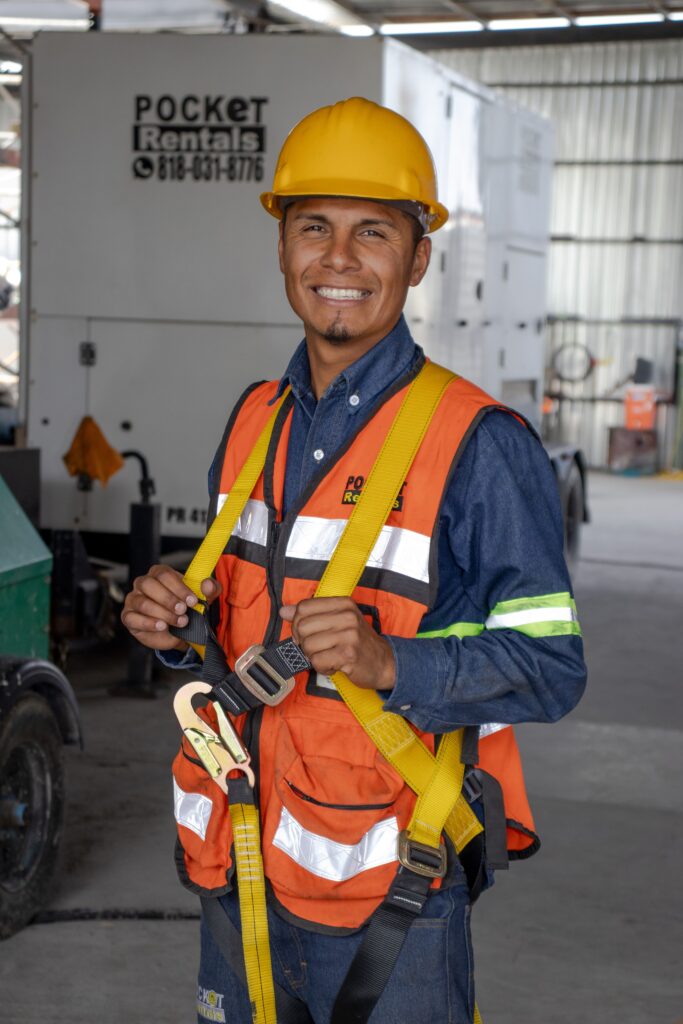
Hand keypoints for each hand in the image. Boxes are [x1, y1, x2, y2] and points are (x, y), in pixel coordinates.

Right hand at [121, 565, 221, 650]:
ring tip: (178, 622)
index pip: (164, 574)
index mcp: (160, 574)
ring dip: (163, 613)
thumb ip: (209, 590)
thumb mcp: (203, 599)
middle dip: (168, 599)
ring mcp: (134, 599)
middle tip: (183, 611)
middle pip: (149, 584)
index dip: (178, 587)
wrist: (180, 632)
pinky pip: (132, 617)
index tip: (191, 600)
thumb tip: (208, 585)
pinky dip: (148, 623)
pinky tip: (162, 626)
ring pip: (142, 602)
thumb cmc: (187, 609)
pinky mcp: (128, 616)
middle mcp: (143, 584)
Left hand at [280, 597, 395, 690]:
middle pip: (302, 626)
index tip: (305, 633)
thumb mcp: (337, 621)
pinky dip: (322, 668)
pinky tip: (334, 665)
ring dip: (314, 657)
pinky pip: (317, 662)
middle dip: (304, 642)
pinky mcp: (348, 654)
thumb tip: (283, 611)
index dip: (297, 623)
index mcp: (343, 603)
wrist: (385, 662)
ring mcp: (349, 635)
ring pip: (308, 646)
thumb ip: (310, 614)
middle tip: (318, 648)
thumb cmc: (358, 642)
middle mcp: (346, 616)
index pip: (303, 607)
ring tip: (328, 656)